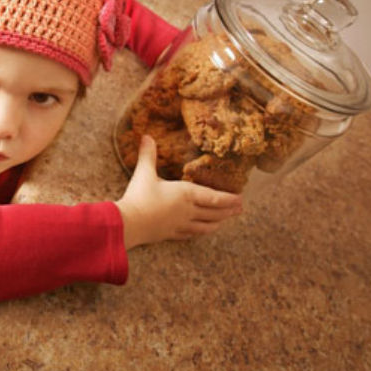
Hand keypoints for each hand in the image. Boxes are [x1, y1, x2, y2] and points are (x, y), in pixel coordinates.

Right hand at [116, 135, 242, 248]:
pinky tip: (201, 232)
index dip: (229, 198)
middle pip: (214, 212)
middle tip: (240, 209)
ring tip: (224, 221)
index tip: (240, 199)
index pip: (214, 197)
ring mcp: (181, 224)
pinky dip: (200, 232)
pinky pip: (191, 234)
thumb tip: (147, 136)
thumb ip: (148, 155)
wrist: (130, 223)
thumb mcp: (144, 173)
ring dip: (217, 222)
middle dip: (228, 210)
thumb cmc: (140, 197)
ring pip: (205, 225)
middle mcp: (188, 210)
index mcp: (186, 194)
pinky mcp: (171, 234)